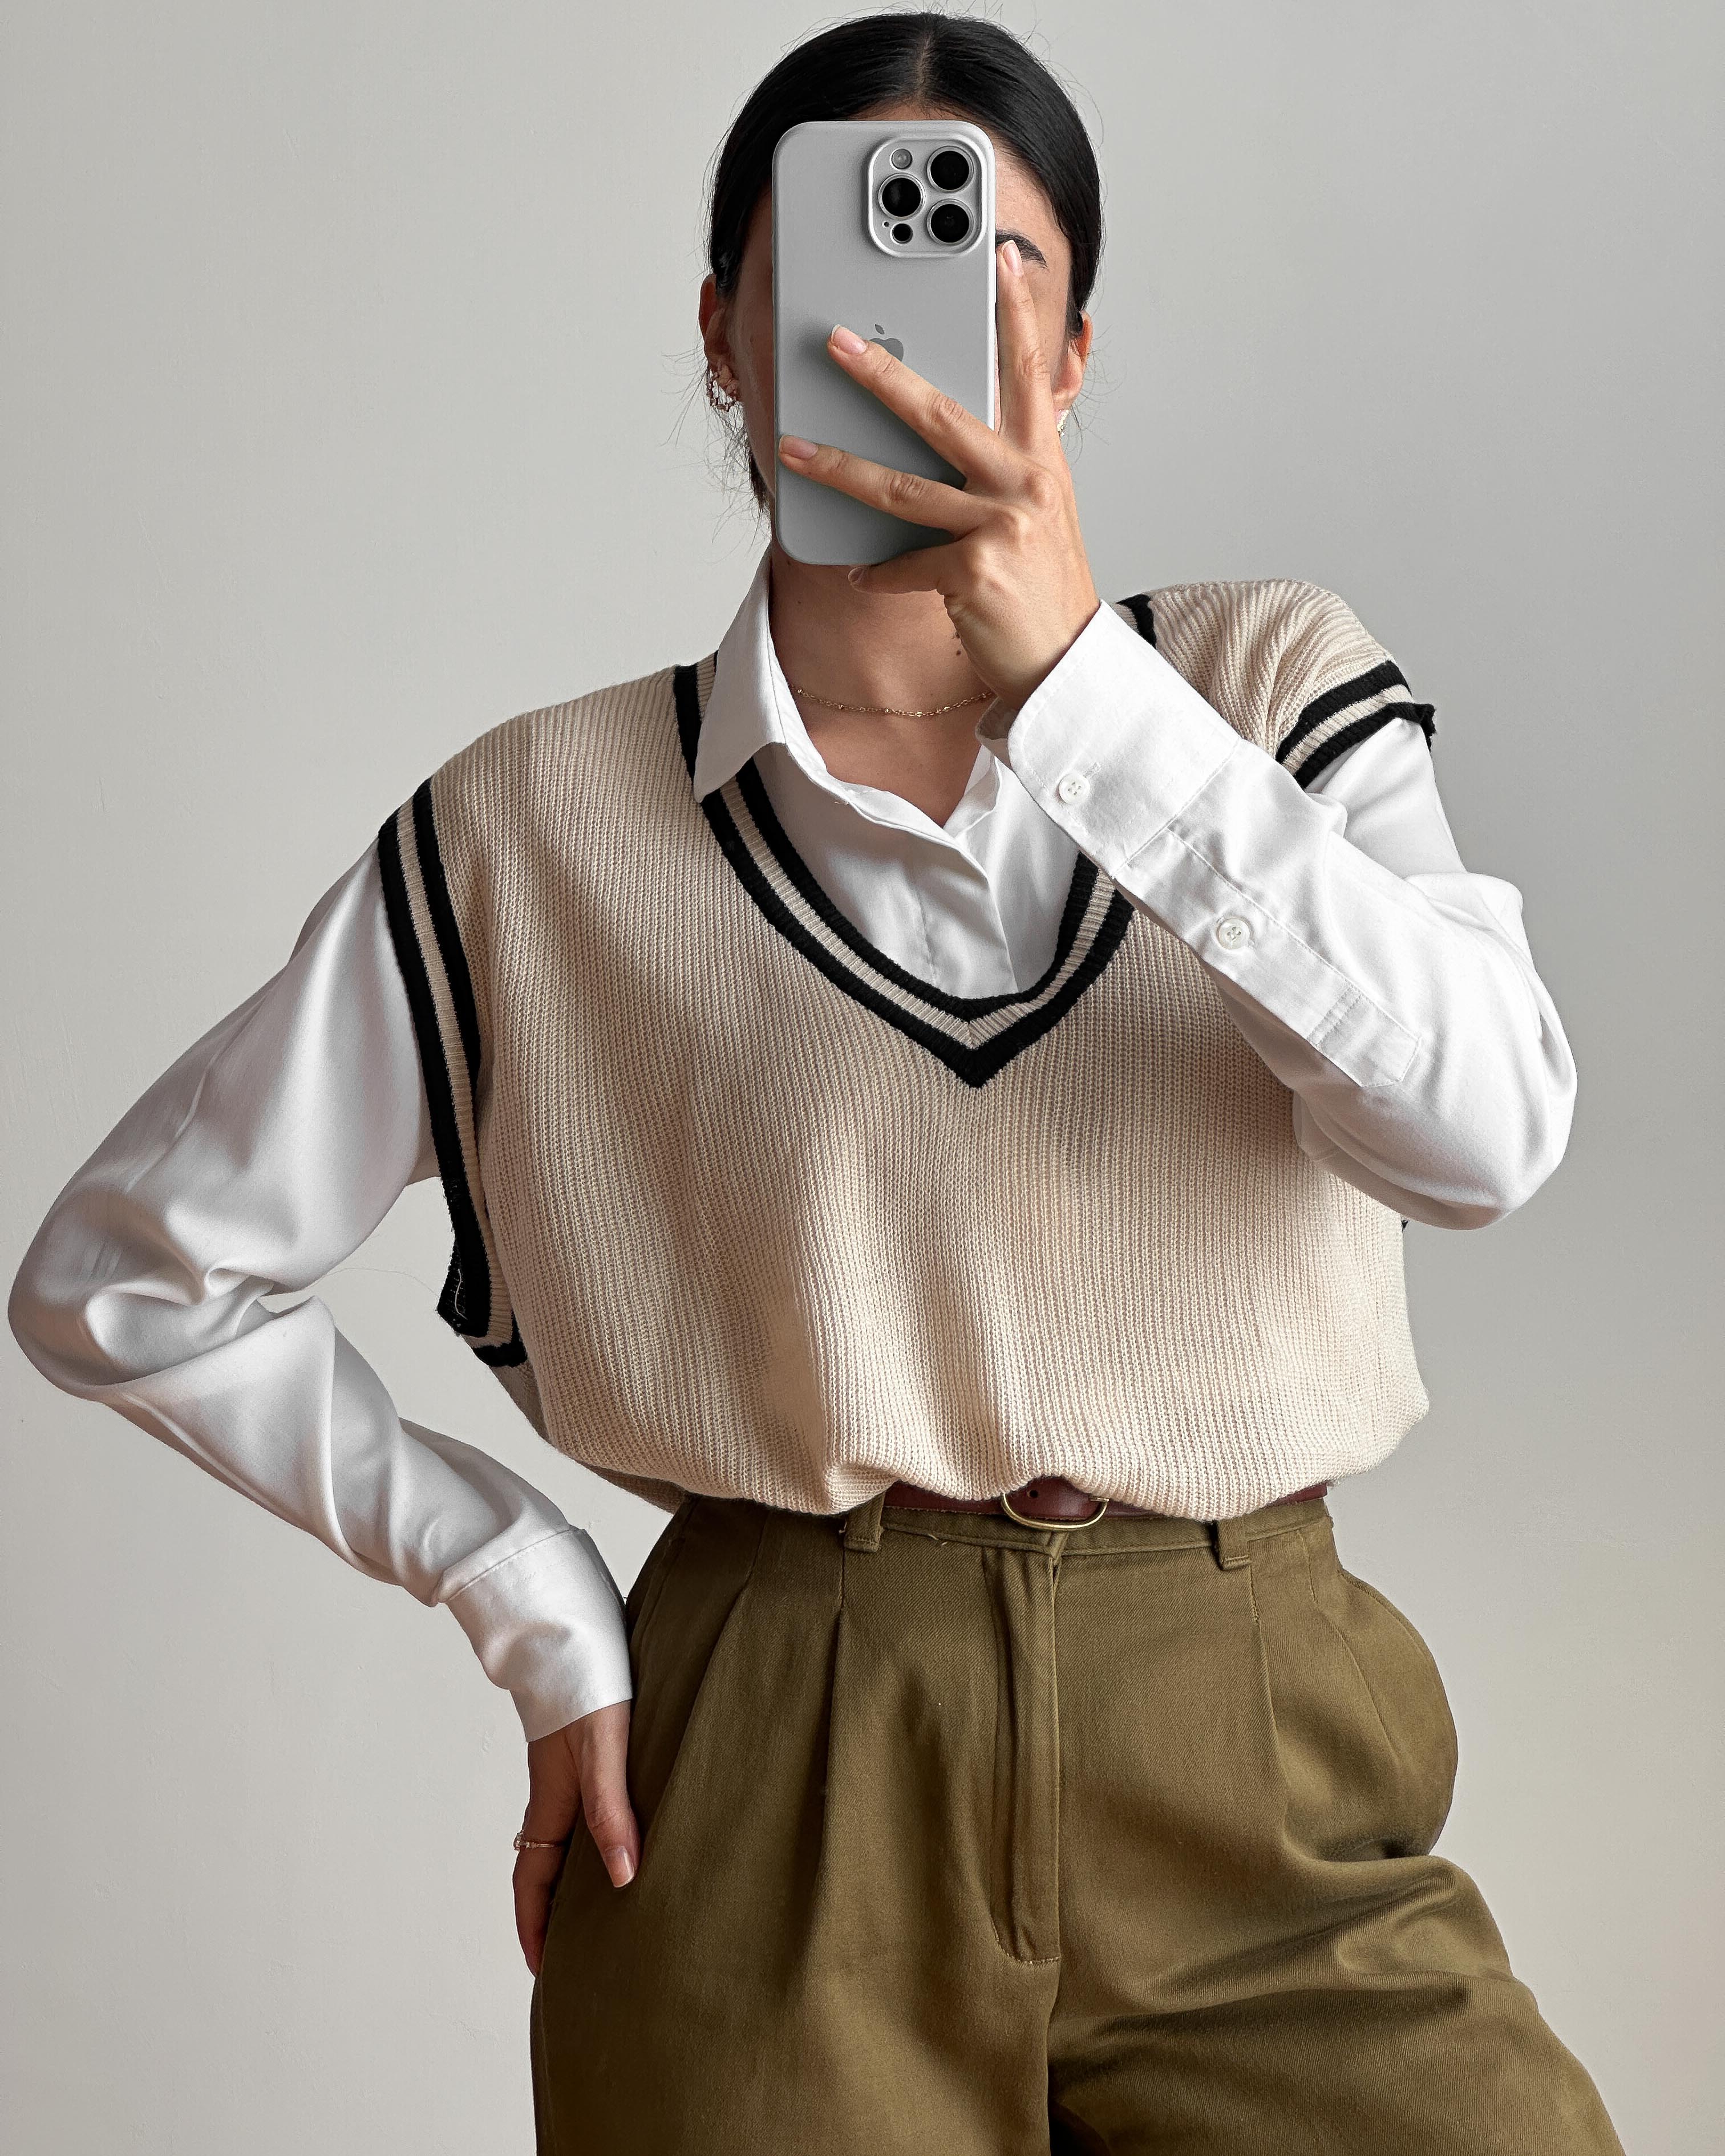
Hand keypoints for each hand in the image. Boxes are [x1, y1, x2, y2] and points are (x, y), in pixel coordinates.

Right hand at [513, 1699, 636, 1976]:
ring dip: (577, 1873)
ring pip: (567, 1836)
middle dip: (555, 1911)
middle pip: (547, 1865)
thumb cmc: (588, 1685)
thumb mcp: (604, 1751)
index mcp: (551, 1802)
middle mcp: (555, 1792)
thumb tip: (623, 1879)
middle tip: (577, 1952)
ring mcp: (568, 1771)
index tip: (543, 1968)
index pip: (532, 1879)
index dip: (535, 1925)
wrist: (572, 1629)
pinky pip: (585, 1807)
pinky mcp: (587, 1750)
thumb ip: (611, 1810)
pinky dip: (598, 1834)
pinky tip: (625, 1832)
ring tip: (606, 1904)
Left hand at [776, 238, 1099, 709]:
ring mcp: (1002, 526)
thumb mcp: (1036, 516)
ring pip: (902, 488)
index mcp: (1041, 463)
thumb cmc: (1041, 589)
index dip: (1015, 315)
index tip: (1000, 260)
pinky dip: (878, 573)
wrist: (1062, 664)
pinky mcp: (976, 571)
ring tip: (793, 449)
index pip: (1028, 374)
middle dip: (881, 374)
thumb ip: (1005, 468)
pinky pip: (903, 564)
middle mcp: (1026, 485)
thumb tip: (950, 432)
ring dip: (838, 468)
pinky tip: (862, 575)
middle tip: (836, 342)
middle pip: (941, 415)